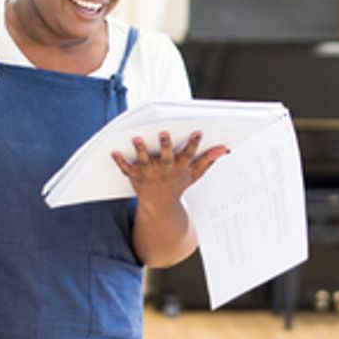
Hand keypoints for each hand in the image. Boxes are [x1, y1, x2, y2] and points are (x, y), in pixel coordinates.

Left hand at [111, 131, 227, 209]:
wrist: (159, 206)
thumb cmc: (177, 185)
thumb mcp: (194, 174)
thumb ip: (208, 160)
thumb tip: (224, 149)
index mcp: (179, 168)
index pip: (188, 155)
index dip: (193, 144)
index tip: (197, 132)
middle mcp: (164, 170)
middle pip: (165, 157)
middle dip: (165, 145)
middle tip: (164, 132)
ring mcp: (149, 173)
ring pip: (145, 161)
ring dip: (141, 150)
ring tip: (137, 138)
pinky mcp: (135, 176)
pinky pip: (126, 168)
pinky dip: (120, 161)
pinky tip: (113, 151)